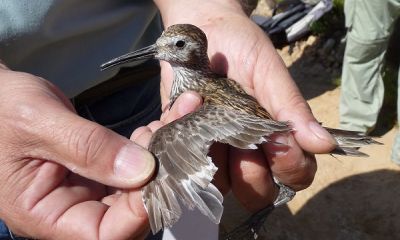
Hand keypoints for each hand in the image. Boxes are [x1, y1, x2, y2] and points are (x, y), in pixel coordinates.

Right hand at [0, 65, 157, 238]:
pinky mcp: (98, 170)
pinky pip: (132, 168)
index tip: (160, 172)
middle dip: (159, 177)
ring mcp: (88, 189)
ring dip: (160, 158)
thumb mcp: (38, 122)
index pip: (102, 234)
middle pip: (128, 213)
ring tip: (169, 123)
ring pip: (136, 188)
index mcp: (45, 213)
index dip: (137, 212)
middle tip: (175, 137)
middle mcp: (71, 208)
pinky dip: (150, 148)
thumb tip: (142, 170)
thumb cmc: (1, 108)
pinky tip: (157, 126)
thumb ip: (87, 147)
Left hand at [155, 0, 336, 211]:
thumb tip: (324, 144)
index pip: (294, 174)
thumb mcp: (268, 73)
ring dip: (212, 158)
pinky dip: (179, 138)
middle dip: (251, 173)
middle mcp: (248, 151)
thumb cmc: (241, 48)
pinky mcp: (186, 142)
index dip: (290, 167)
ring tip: (204, 114)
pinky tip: (187, 105)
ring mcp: (216, 149)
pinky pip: (182, 162)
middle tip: (237, 136)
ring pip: (220, 185)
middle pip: (258, 192)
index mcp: (275, 137)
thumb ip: (292, 108)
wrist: (200, 33)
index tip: (279, 141)